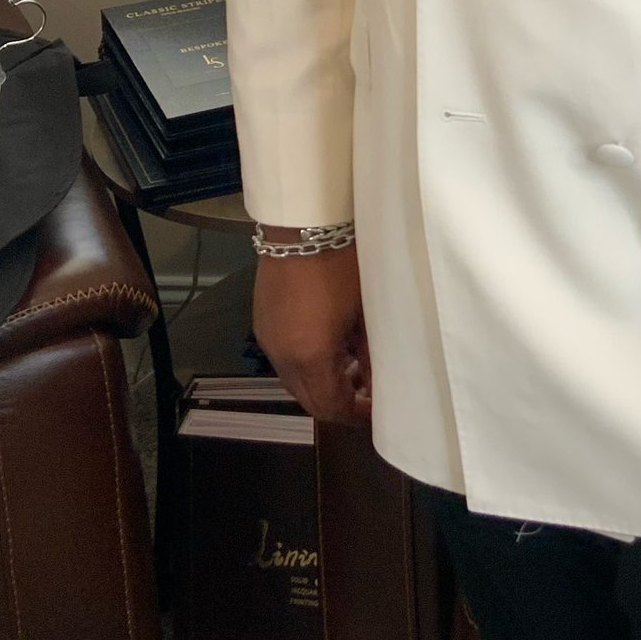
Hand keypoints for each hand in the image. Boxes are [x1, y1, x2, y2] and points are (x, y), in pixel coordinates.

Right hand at [252, 243, 371, 423]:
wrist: (303, 225)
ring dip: (322, 382)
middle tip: (367, 391)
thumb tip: (378, 383)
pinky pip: (284, 357)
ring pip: (294, 380)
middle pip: (308, 399)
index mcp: (309, 357)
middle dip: (338, 402)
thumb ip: (371, 355)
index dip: (355, 415)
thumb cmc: (344, 265)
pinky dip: (306, 362)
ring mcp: (268, 338)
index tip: (377, 409)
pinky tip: (329, 344)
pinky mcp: (262, 321)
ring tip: (352, 365)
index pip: (329, 407)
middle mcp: (281, 355)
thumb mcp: (366, 313)